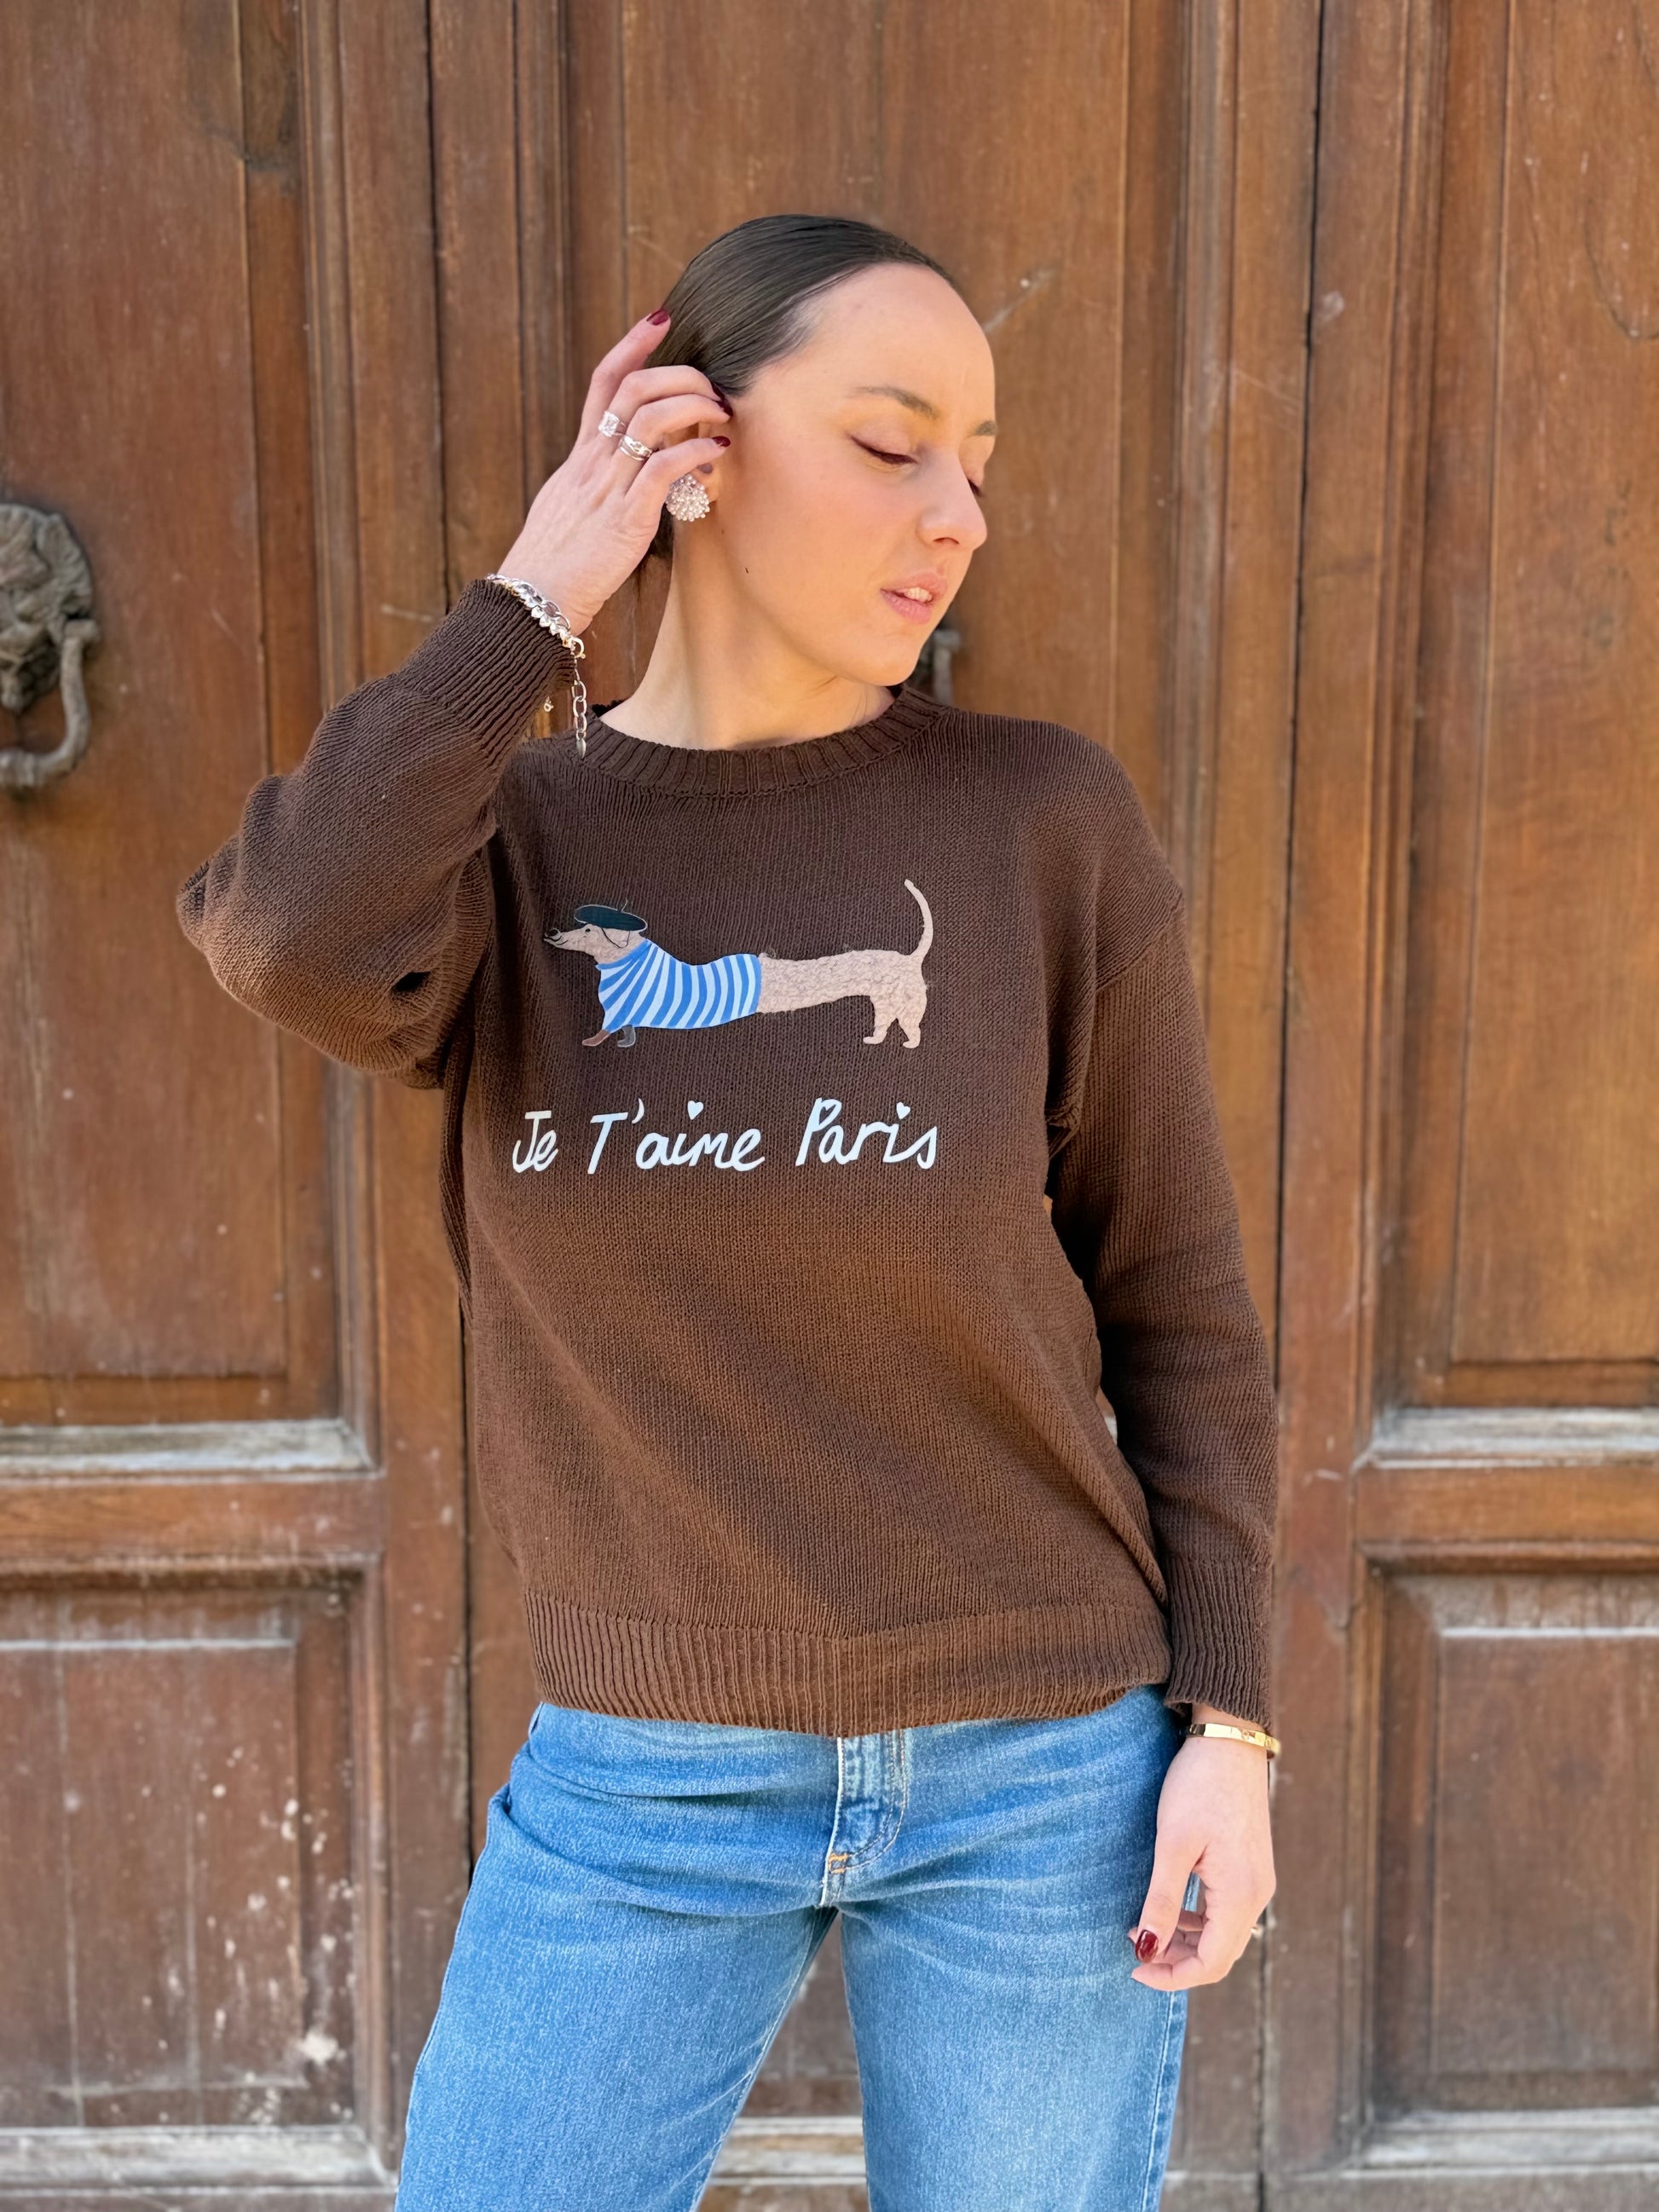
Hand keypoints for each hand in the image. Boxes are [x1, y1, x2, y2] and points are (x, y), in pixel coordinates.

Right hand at [496, 308, 731, 634]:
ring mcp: (608, 486)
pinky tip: (716, 453)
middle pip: (633, 388)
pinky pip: (662, 467)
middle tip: (710, 384)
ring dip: (693, 404)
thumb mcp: (573, 510)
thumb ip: (601, 485)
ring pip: (649, 418)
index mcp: (580, 456)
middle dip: (678, 373)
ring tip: (720, 414)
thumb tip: (631, 476)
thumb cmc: (557, 564)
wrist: (536, 599)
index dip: (632, 345)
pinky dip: (695, 452)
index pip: (603, 382)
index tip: (660, 319)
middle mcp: (593, 462)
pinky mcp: (625, 517)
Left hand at [1128, 1706, 1274, 1989]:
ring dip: (1185, 1942)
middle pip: (1219, 1954)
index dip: (1172, 1976)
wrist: (1229, 1738)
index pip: (1211, 1963)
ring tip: (1145, 1930)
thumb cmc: (1199, 1785)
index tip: (1133, 1967)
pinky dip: (1197, 1921)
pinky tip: (1170, 1909)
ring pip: (1223, 1935)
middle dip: (1177, 1962)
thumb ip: (1161, 1900)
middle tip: (1135, 1951)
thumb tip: (1147, 1950)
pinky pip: (1226, 1912)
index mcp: (1241, 1895)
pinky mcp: (1250, 1867)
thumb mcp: (1173, 1843)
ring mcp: (1257, 1881)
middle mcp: (1257, 1894)